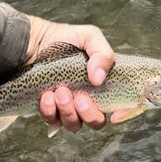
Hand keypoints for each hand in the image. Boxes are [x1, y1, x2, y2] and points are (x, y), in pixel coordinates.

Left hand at [25, 16, 114, 132]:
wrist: (35, 40)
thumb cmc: (66, 38)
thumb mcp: (90, 36)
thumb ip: (102, 54)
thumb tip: (99, 79)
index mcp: (104, 84)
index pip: (122, 106)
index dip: (125, 114)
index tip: (115, 115)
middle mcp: (89, 100)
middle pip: (97, 122)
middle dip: (89, 114)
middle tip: (80, 97)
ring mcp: (69, 107)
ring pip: (75, 125)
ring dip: (68, 112)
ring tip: (60, 91)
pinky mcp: (50, 110)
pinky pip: (52, 121)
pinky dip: (50, 111)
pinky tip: (46, 95)